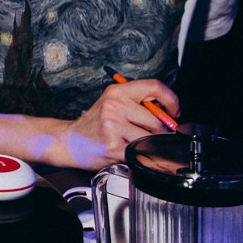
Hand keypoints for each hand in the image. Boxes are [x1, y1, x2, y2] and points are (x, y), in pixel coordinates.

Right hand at [60, 77, 178, 169]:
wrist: (69, 141)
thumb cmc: (95, 125)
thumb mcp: (113, 104)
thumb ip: (139, 104)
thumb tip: (170, 116)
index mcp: (117, 91)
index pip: (155, 87)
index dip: (171, 101)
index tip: (173, 113)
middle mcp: (114, 105)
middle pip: (157, 121)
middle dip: (159, 133)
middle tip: (147, 135)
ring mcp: (113, 126)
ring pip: (151, 139)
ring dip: (148, 145)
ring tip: (133, 144)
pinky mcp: (114, 147)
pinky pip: (141, 152)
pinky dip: (140, 155)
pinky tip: (126, 152)